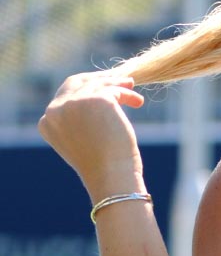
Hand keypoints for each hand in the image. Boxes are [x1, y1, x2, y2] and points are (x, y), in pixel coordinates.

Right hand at [38, 72, 146, 200]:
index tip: (103, 86)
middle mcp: (55, 110)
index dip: (85, 88)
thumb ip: (82, 118)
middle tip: (119, 80)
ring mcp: (74, 103)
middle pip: (76, 82)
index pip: (64, 95)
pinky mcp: (96, 98)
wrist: (110, 176)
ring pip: (99, 84)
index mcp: (47, 122)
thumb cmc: (103, 164)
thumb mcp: (84, 138)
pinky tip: (138, 102)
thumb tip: (102, 97)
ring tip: (132, 89)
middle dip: (99, 79)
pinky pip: (115, 90)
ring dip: (119, 86)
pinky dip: (128, 94)